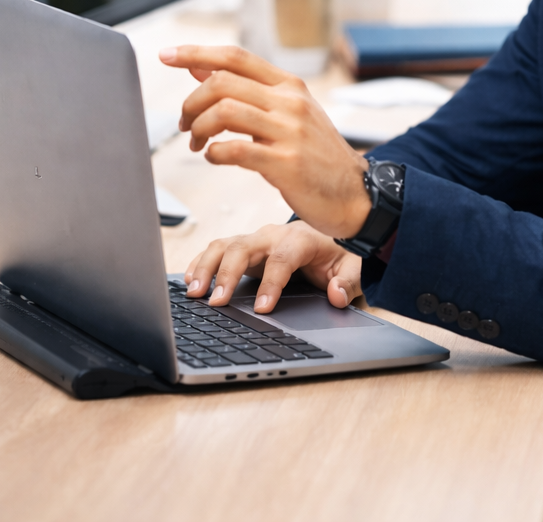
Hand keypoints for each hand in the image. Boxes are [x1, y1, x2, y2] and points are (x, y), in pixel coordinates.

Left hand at [158, 44, 370, 237]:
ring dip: (198, 127)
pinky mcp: (286, 163)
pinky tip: (214, 158)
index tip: (166, 55)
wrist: (355, 193)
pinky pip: (235, 150)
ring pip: (224, 111)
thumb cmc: (317, 155)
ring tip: (197, 143)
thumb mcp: (288, 113)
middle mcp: (290, 102)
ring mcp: (289, 132)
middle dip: (191, 102)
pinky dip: (214, 153)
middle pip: (223, 81)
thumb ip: (247, 92)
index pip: (236, 56)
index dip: (196, 53)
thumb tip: (202, 69)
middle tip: (185, 124)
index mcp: (290, 86)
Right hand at [184, 222, 362, 312]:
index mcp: (300, 239)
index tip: (263, 308)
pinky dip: (201, 262)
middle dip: (228, 273)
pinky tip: (190, 280)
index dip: (271, 283)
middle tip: (216, 302)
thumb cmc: (336, 252)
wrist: (328, 234)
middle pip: (244, 247)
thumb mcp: (352, 266)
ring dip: (206, 266)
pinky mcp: (245, 246)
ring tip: (194, 292)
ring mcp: (256, 239)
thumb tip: (336, 295)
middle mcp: (273, 235)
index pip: (282, 259)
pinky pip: (218, 248)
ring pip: (225, 245)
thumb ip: (348, 282)